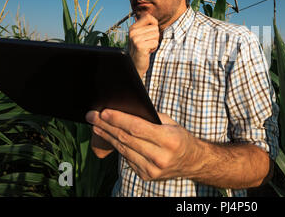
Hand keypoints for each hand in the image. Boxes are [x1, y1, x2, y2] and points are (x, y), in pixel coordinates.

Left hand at [85, 109, 201, 180]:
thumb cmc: (179, 137)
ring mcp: (153, 169)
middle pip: (127, 139)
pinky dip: (117, 147)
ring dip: (107, 136)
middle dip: (107, 126)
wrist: (192, 162)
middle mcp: (161, 157)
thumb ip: (150, 117)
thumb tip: (124, 109)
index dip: (119, 119)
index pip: (137, 128)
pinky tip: (109, 137)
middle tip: (92, 116)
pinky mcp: (147, 176)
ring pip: (123, 150)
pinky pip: (128, 158)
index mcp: (169, 140)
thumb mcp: (170, 123)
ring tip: (96, 125)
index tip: (104, 112)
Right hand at [128, 12, 159, 76]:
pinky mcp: (139, 46)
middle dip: (155, 37)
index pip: (148, 17)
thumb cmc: (142, 49)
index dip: (154, 24)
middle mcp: (133, 32)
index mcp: (133, 27)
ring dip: (154, 43)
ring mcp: (135, 38)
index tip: (151, 32)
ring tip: (147, 47)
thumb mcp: (142, 35)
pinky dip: (154, 48)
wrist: (136, 64)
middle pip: (155, 28)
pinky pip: (155, 42)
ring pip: (156, 35)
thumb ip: (145, 26)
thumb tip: (148, 14)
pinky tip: (147, 51)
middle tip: (147, 43)